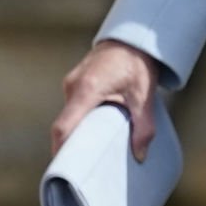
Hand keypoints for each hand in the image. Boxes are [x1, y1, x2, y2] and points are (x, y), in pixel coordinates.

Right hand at [53, 40, 162, 160]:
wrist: (133, 37)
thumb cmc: (138, 63)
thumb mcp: (145, 96)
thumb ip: (144, 127)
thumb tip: (140, 155)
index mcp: (88, 89)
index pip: (64, 126)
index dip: (61, 150)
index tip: (64, 168)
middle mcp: (74, 86)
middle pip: (64, 124)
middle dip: (70, 147)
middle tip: (81, 168)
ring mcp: (72, 83)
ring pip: (68, 116)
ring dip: (77, 133)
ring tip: (90, 153)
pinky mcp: (75, 83)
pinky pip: (73, 108)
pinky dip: (80, 122)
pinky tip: (94, 132)